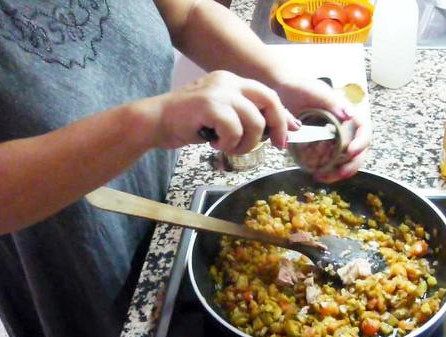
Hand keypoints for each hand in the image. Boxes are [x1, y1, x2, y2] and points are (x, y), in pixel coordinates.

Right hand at [148, 71, 299, 153]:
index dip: (283, 115)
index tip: (290, 132)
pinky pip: (234, 129)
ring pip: (254, 121)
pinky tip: (214, 143)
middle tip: (276, 146)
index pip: (267, 95)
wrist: (155, 121)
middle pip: (269, 100)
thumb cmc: (187, 122)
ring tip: (229, 148)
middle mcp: (228, 81)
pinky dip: (228, 143)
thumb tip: (276, 131)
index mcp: (232, 81)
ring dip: (246, 143)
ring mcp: (219, 91)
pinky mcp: (209, 104)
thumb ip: (246, 118)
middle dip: (277, 126)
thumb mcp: (222, 117)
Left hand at [272, 76, 371, 182]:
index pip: (363, 131)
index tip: (350, 151)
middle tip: (339, 174)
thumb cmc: (300, 87)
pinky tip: (317, 175)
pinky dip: (326, 170)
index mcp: (347, 114)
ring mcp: (331, 138)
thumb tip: (350, 115)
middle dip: (351, 164)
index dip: (361, 143)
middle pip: (357, 150)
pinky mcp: (319, 145)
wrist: (280, 90)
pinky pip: (328, 161)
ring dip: (338, 171)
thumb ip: (334, 103)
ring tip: (324, 177)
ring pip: (344, 159)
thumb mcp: (318, 92)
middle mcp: (343, 127)